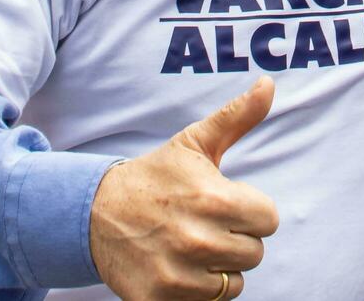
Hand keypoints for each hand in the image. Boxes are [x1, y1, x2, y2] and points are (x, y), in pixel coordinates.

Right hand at [90, 77, 278, 299]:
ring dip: (218, 266)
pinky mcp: (159, 299)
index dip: (251, 210)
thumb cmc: (156, 175)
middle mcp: (198, 240)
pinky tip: (177, 265)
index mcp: (214, 200)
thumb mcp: (195, 142)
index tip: (226, 202)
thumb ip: (237, 116)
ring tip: (192, 244)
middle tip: (205, 223)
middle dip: (236, 237)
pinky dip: (196, 288)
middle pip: (254, 253)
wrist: (95, 212)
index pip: (269, 220)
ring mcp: (178, 274)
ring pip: (232, 283)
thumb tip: (269, 84)